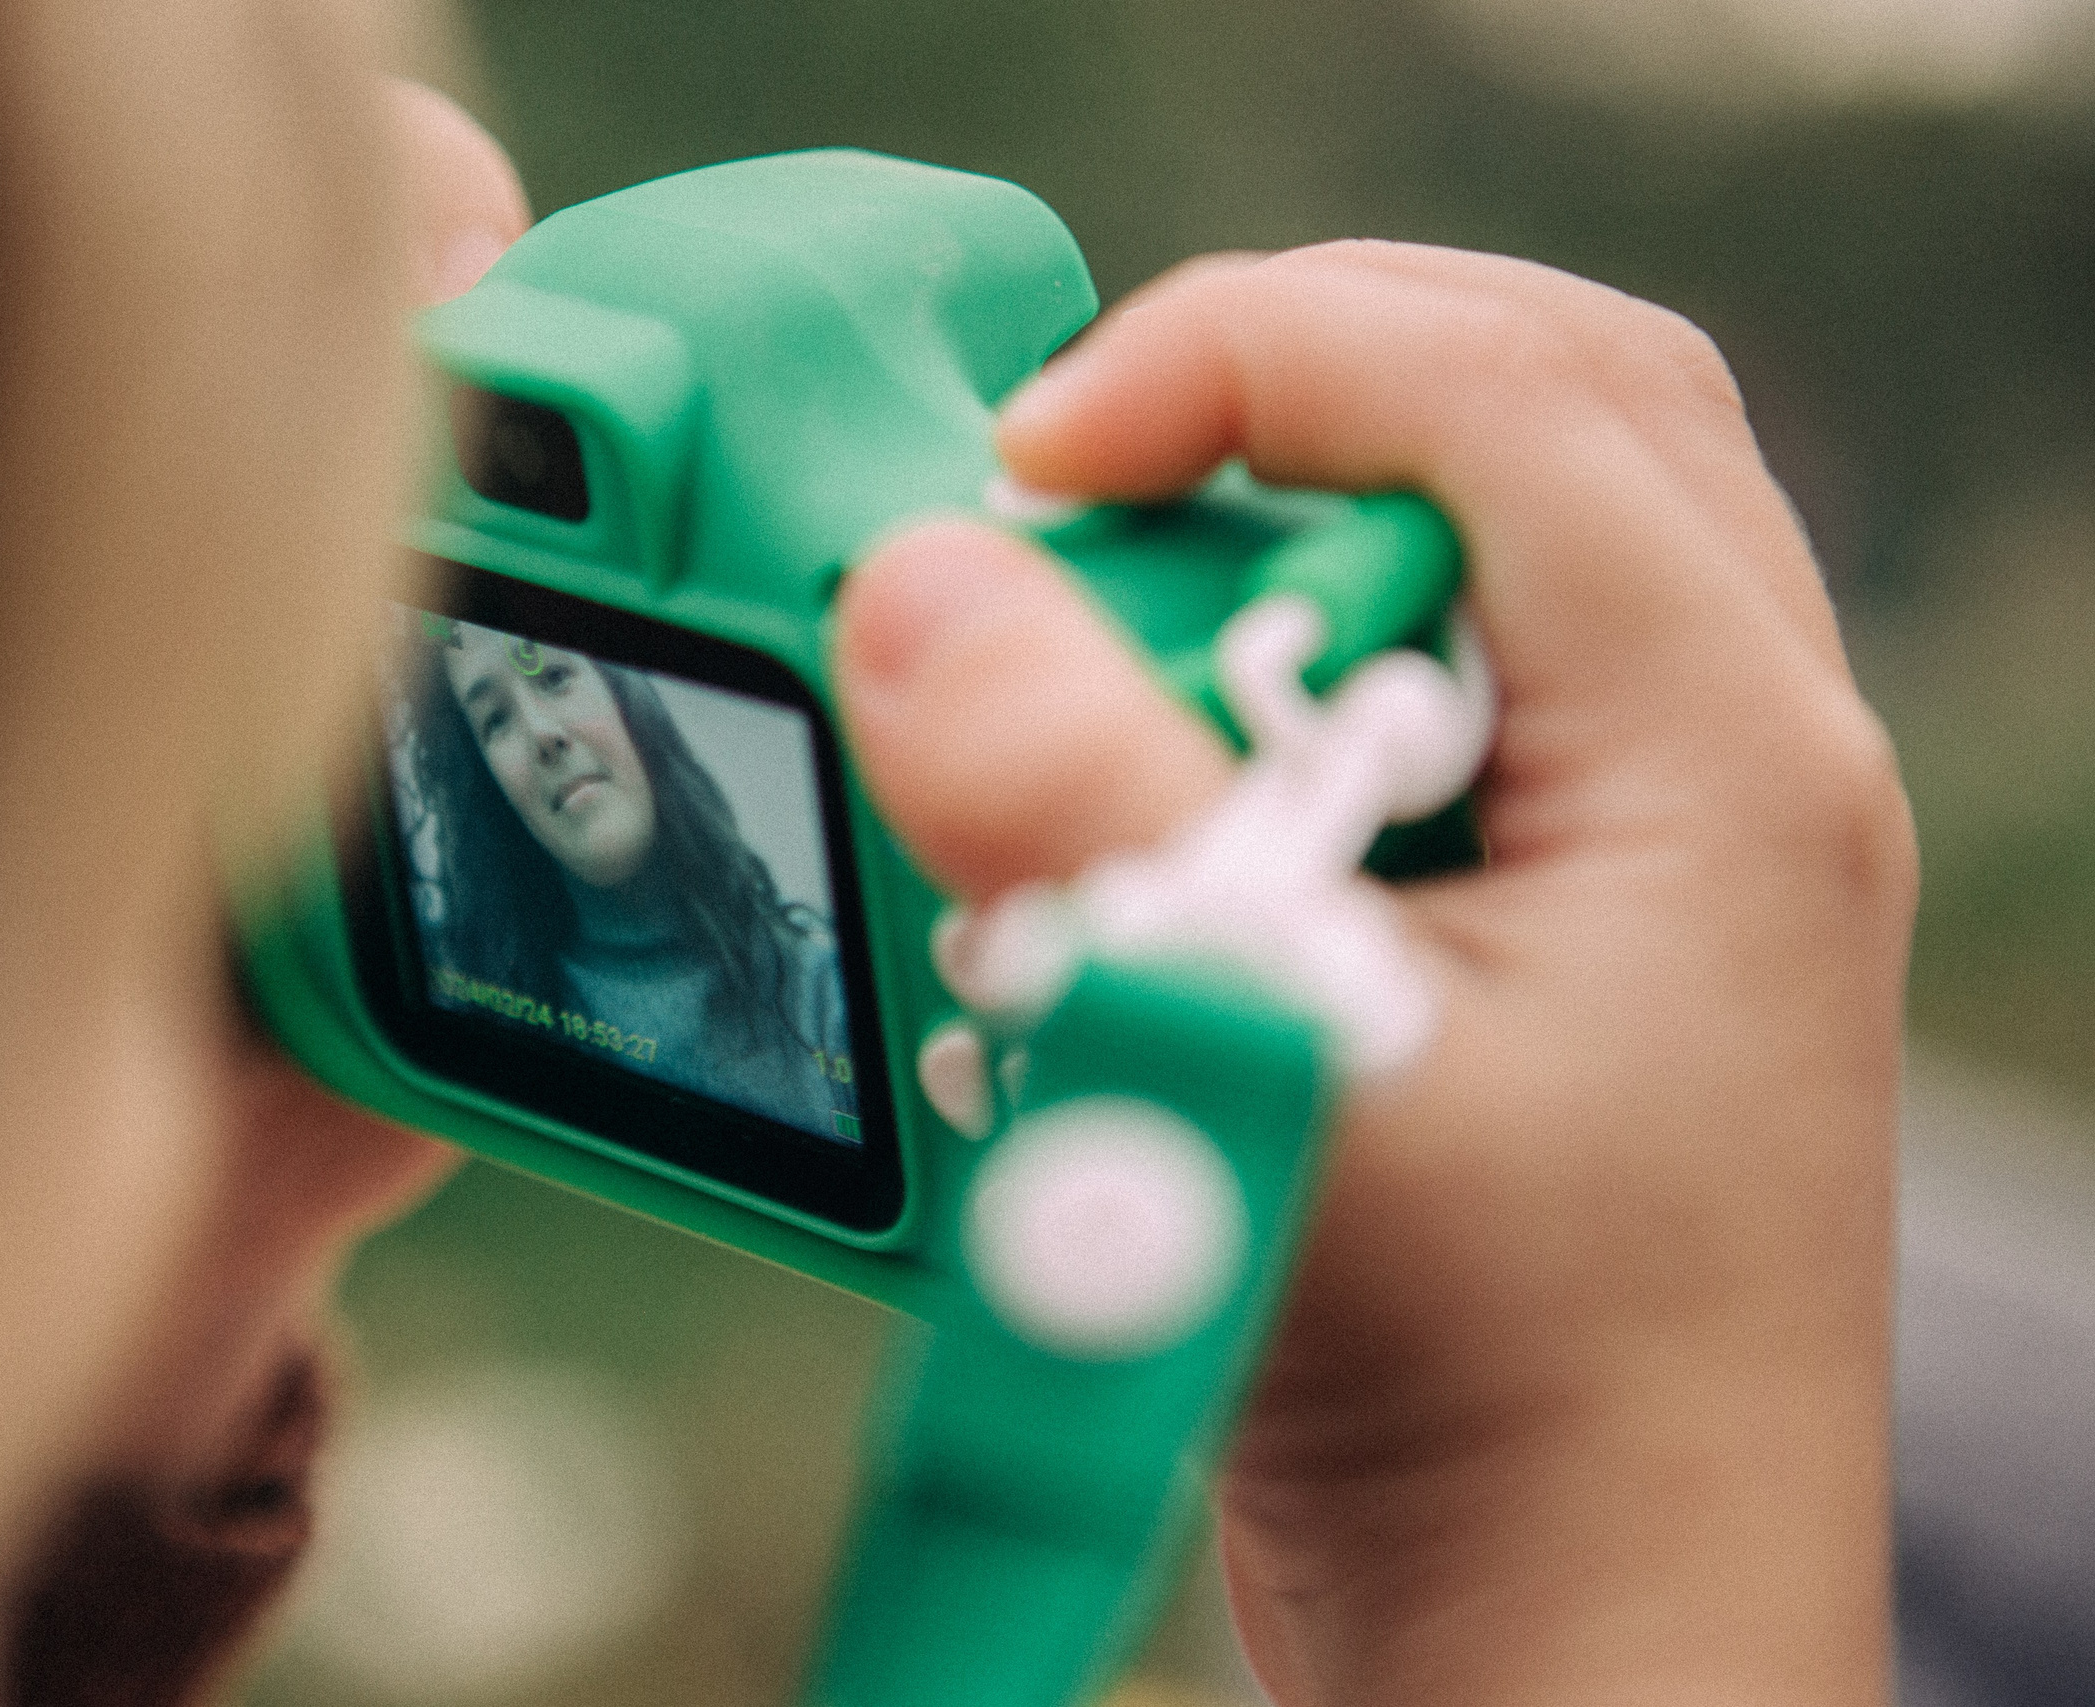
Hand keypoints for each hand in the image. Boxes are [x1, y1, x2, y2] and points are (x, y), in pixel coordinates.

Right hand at [834, 244, 1913, 1706]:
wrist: (1573, 1641)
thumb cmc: (1488, 1414)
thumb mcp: (1259, 1082)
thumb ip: (1077, 818)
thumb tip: (918, 591)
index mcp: (1721, 755)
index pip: (1500, 388)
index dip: (1241, 358)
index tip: (1029, 467)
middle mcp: (1722, 758)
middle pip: (1531, 402)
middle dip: (1283, 399)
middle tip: (1081, 493)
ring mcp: (1653, 841)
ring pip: (1479, 542)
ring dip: (1268, 564)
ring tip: (1116, 695)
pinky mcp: (1556, 924)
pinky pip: (1424, 701)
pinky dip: (1264, 705)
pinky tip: (1161, 843)